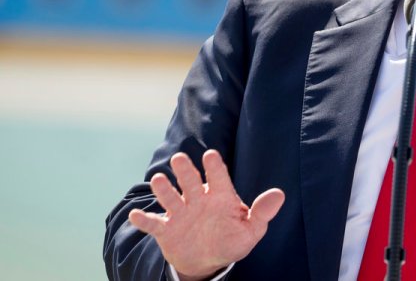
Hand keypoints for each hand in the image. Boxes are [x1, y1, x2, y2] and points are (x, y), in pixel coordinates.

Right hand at [128, 150, 284, 280]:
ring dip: (164, 189)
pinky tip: (135, 216)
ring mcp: (180, 213)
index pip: (218, 177)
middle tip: (179, 159)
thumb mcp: (251, 230)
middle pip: (190, 181)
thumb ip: (262, 212)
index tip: (210, 155)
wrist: (206, 261)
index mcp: (220, 196)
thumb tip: (279, 194)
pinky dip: (144, 221)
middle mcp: (198, 199)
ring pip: (170, 197)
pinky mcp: (166, 230)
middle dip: (185, 170)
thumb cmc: (232, 240)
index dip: (214, 166)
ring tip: (158, 181)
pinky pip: (153, 224)